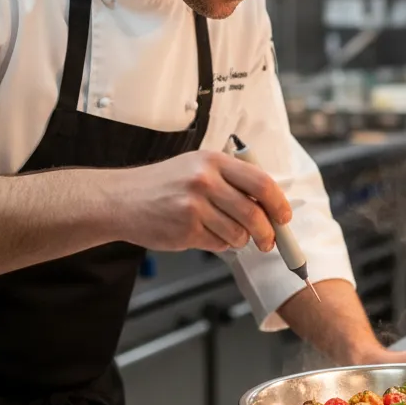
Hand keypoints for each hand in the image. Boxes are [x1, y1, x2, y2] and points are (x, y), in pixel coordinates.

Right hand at [116, 150, 290, 253]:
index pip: (261, 181)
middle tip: (268, 241)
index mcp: (213, 161)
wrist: (121, 198)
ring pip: (238, 233)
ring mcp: (194, 206)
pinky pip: (218, 244)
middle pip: (254, 213)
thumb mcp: (197, 167)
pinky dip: (218, 244)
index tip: (284, 217)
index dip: (278, 203)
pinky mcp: (185, 230)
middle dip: (267, 232)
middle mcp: (204, 180)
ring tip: (225, 233)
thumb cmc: (162, 184)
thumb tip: (268, 204)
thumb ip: (230, 180)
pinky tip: (203, 233)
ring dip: (239, 240)